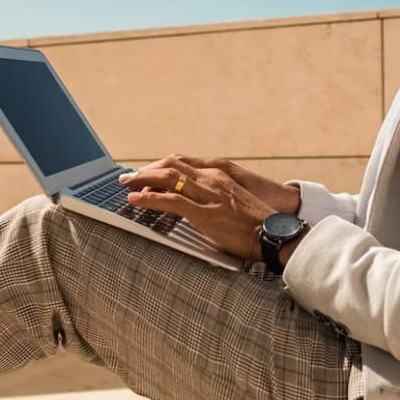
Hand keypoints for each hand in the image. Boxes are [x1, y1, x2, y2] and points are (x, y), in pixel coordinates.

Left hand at [139, 154, 300, 213]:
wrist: (273, 234)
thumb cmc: (256, 225)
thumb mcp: (232, 205)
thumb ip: (213, 201)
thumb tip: (194, 209)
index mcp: (218, 176)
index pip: (181, 165)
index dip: (159, 168)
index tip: (145, 174)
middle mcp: (211, 179)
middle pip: (170, 165)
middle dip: (146, 170)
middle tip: (128, 177)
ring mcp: (207, 194)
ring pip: (167, 178)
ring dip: (142, 180)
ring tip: (126, 184)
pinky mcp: (204, 212)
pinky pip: (171, 201)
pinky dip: (149, 199)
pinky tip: (135, 200)